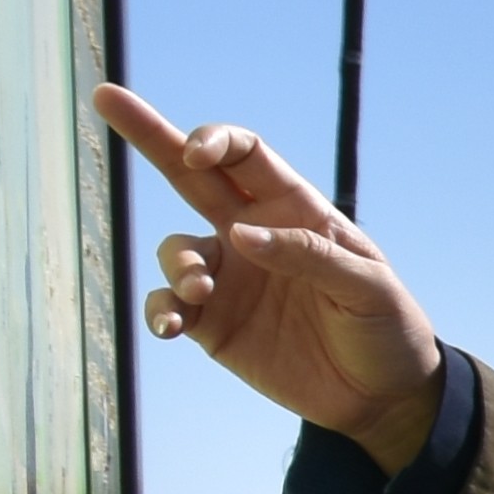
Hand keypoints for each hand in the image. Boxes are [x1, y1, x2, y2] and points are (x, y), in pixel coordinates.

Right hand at [94, 83, 447, 460]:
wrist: (382, 396)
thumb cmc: (387, 329)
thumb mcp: (367, 288)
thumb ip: (308, 257)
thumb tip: (240, 236)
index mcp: (295, 211)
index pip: (246, 156)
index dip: (214, 141)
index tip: (193, 152)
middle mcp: (252, 235)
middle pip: (190, 175)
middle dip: (150, 135)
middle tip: (106, 97)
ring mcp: (229, 277)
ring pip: (174, 248)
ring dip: (176, 262)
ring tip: (199, 288)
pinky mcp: (213, 324)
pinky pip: (168, 305)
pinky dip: (160, 310)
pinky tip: (172, 326)